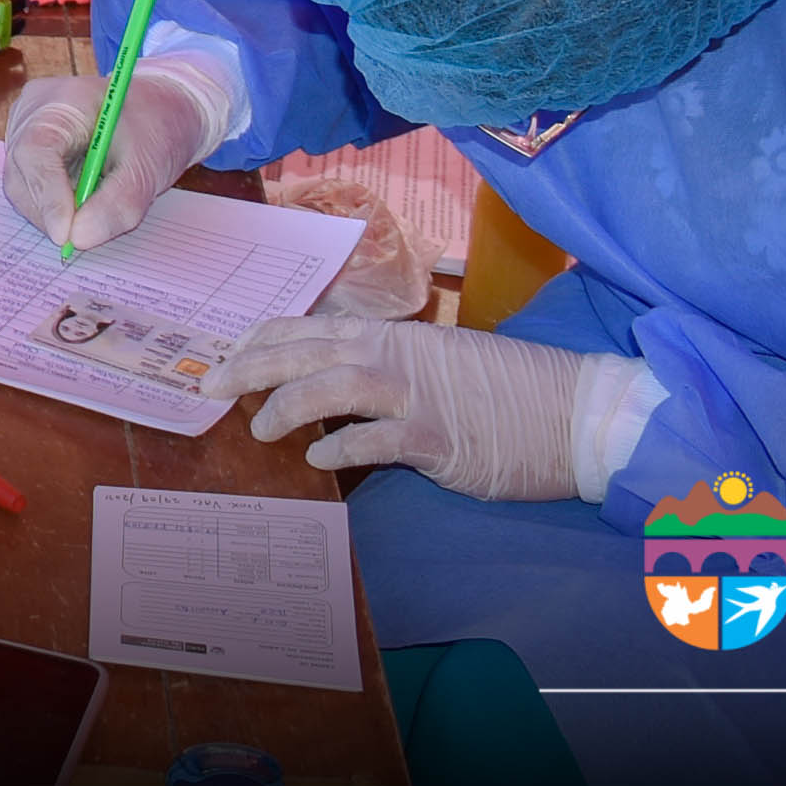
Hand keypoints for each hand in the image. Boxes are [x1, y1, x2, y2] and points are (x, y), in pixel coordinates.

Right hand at [0, 58, 224, 252]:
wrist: (159, 109)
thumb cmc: (155, 126)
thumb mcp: (149, 165)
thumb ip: (118, 202)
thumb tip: (79, 238)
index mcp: (61, 101)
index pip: (36, 150)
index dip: (47, 196)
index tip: (66, 236)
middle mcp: (32, 113)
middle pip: (22, 172)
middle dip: (51, 212)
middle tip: (85, 237)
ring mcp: (25, 131)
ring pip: (23, 187)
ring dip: (55, 213)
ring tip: (95, 209)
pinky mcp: (30, 151)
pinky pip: (31, 188)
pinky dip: (58, 207)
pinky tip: (85, 202)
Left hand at [223, 316, 647, 502]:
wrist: (575, 413)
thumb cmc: (506, 392)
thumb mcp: (437, 365)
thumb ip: (385, 368)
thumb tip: (331, 380)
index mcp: (393, 338)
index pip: (309, 328)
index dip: (261, 340)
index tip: (227, 354)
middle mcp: (397, 357)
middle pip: (306, 351)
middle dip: (250, 367)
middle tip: (210, 387)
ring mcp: (418, 395)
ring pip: (332, 384)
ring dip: (286, 404)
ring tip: (259, 429)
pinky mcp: (440, 436)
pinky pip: (377, 438)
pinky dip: (340, 445)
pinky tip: (319, 457)